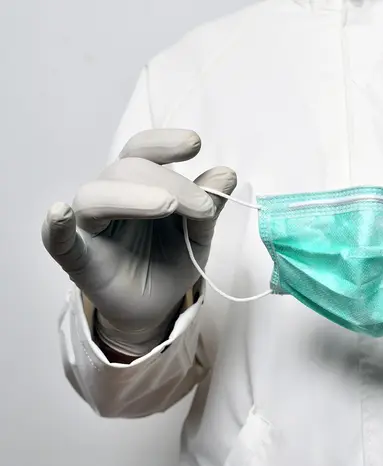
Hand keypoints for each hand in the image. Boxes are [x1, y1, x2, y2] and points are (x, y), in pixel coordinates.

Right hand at [42, 129, 236, 357]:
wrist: (155, 305)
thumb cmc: (170, 260)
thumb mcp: (198, 233)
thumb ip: (209, 204)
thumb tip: (227, 174)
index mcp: (136, 184)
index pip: (141, 151)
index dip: (164, 143)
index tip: (195, 143)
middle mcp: (109, 196)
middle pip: (127, 170)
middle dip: (171, 184)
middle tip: (205, 208)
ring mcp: (89, 226)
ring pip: (96, 196)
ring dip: (135, 197)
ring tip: (167, 206)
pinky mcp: (78, 259)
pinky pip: (58, 240)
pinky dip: (56, 226)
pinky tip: (60, 213)